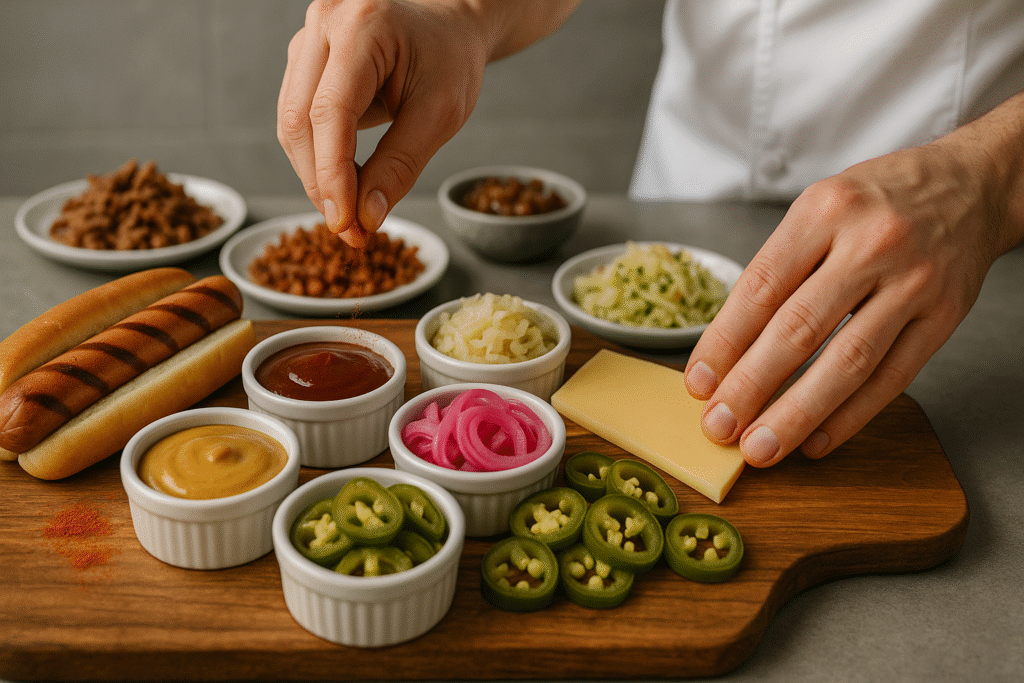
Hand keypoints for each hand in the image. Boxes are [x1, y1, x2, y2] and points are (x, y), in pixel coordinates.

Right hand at [277, 0, 486, 245]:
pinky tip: (344, 184)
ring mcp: (308, 38)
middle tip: (351, 231)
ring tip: (350, 213)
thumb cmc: (451, 61)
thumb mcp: (440, 114)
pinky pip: (297, 117)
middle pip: (299, 120)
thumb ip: (401, 165)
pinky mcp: (304, 59)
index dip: (332, 174)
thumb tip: (366, 216)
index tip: (346, 223)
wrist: (449, 27)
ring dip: (315, 176)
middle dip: (321, 184)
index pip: (331, 112)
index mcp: (363, 26)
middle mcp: (324, 22)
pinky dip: (317, 157)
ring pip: (291, 123)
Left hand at [684, 141, 1009, 466]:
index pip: (760, 288)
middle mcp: (871, 244)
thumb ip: (777, 271)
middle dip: (751, 386)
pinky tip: (818, 439)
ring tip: (762, 447)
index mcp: (824, 210)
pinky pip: (893, 378)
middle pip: (799, 329)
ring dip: (797, 414)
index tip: (699, 383)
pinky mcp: (944, 318)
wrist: (970, 185)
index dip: (723, 343)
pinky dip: (852, 415)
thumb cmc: (877, 202)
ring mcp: (913, 283)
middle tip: (719, 426)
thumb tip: (727, 351)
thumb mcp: (818, 210)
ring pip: (847, 362)